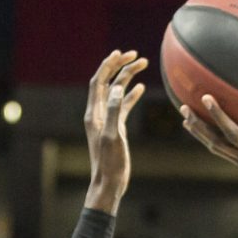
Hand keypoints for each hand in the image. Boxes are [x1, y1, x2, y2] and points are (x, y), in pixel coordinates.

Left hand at [84, 50, 146, 213]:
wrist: (109, 183)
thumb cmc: (110, 164)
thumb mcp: (112, 137)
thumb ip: (113, 112)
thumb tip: (116, 88)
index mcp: (94, 114)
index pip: (98, 82)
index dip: (108, 66)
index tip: (121, 54)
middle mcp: (98, 114)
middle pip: (107, 83)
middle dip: (120, 67)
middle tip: (136, 55)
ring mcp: (107, 120)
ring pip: (117, 92)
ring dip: (128, 77)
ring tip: (143, 64)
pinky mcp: (116, 128)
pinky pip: (122, 106)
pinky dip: (131, 95)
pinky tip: (141, 88)